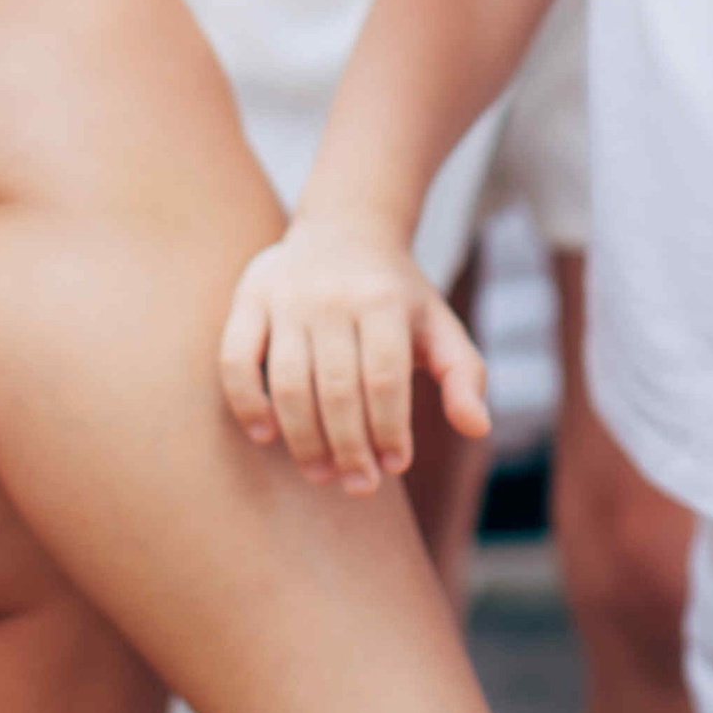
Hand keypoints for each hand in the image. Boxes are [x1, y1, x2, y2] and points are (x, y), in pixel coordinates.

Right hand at [219, 212, 489, 489]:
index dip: (389, 429)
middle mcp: (332, 296)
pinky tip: (266, 434)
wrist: (345, 228)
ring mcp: (286, 297)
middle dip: (349, 447)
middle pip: (337, 388)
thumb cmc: (396, 294)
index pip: (385, 378)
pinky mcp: (250, 298)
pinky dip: (246, 402)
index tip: (395, 465)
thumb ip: (464, 374)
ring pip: (288, 382)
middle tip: (359, 485)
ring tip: (320, 473)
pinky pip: (235, 359)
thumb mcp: (440, 324)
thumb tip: (477, 427)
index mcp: (384, 300)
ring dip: (303, 438)